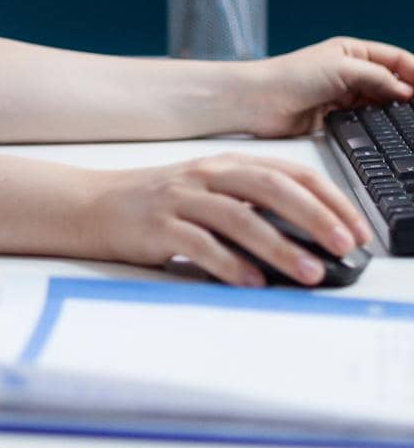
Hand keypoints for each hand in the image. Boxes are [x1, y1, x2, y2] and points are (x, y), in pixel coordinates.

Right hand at [83, 151, 372, 286]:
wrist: (92, 205)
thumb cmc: (156, 204)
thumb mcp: (206, 192)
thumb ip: (250, 206)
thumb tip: (307, 239)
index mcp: (223, 164)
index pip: (287, 172)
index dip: (327, 197)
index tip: (356, 226)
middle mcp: (205, 176)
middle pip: (269, 188)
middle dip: (314, 216)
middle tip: (344, 245)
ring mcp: (179, 199)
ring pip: (238, 217)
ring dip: (279, 246)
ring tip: (309, 272)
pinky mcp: (157, 226)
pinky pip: (199, 245)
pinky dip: (230, 264)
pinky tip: (252, 283)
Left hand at [240, 36, 413, 138]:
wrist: (257, 103)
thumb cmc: (289, 75)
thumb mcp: (340, 69)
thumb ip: (377, 78)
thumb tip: (407, 91)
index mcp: (352, 51)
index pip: (397, 59)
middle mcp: (351, 72)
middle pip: (393, 82)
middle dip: (411, 94)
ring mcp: (345, 96)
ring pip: (383, 104)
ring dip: (398, 112)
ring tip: (411, 122)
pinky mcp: (338, 119)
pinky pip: (368, 121)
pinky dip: (381, 126)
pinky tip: (391, 133)